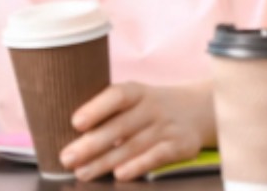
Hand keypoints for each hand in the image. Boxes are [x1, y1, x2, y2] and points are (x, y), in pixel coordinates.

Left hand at [59, 82, 207, 181]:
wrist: (199, 109)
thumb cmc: (150, 107)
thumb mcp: (134, 99)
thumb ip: (108, 110)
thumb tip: (68, 130)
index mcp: (136, 91)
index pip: (116, 95)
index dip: (96, 108)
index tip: (75, 123)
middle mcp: (152, 107)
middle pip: (120, 126)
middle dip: (91, 144)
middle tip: (67, 158)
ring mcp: (167, 127)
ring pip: (133, 145)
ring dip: (106, 161)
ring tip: (82, 172)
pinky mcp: (181, 147)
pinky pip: (157, 157)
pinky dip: (138, 166)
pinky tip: (119, 175)